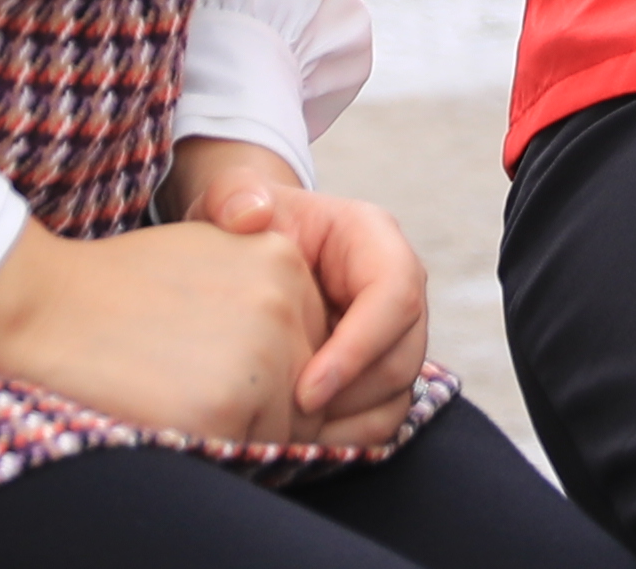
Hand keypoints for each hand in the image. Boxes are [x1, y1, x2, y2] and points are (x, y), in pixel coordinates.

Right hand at [0, 208, 333, 443]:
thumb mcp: (207, 254)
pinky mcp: (229, 405)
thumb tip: (309, 347)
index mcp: (284, 258)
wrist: (43, 306)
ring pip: (282, 426)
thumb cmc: (116, 288)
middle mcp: (285, 301)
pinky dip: (214, 447)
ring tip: (176, 392)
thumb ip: (263, 283)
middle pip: (305, 389)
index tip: (212, 363)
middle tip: (190, 382)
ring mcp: (264, 353)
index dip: (267, 370)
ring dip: (239, 429)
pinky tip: (169, 411)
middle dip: (260, 403)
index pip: (312, 343)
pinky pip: (248, 452)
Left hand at [175, 146, 429, 444]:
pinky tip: (297, 440)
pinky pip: (383, 417)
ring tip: (287, 431)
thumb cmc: (241, 223)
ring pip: (399, 390)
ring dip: (348, 420)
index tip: (305, 392)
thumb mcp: (229, 199)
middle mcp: (396, 288)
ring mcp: (391, 333)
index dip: (359, 348)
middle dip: (351, 393)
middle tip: (288, 421)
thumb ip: (232, 195)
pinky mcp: (377, 371)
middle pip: (406, 351)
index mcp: (372, 239)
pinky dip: (347, 438)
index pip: (394, 294)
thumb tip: (252, 216)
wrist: (247, 252)